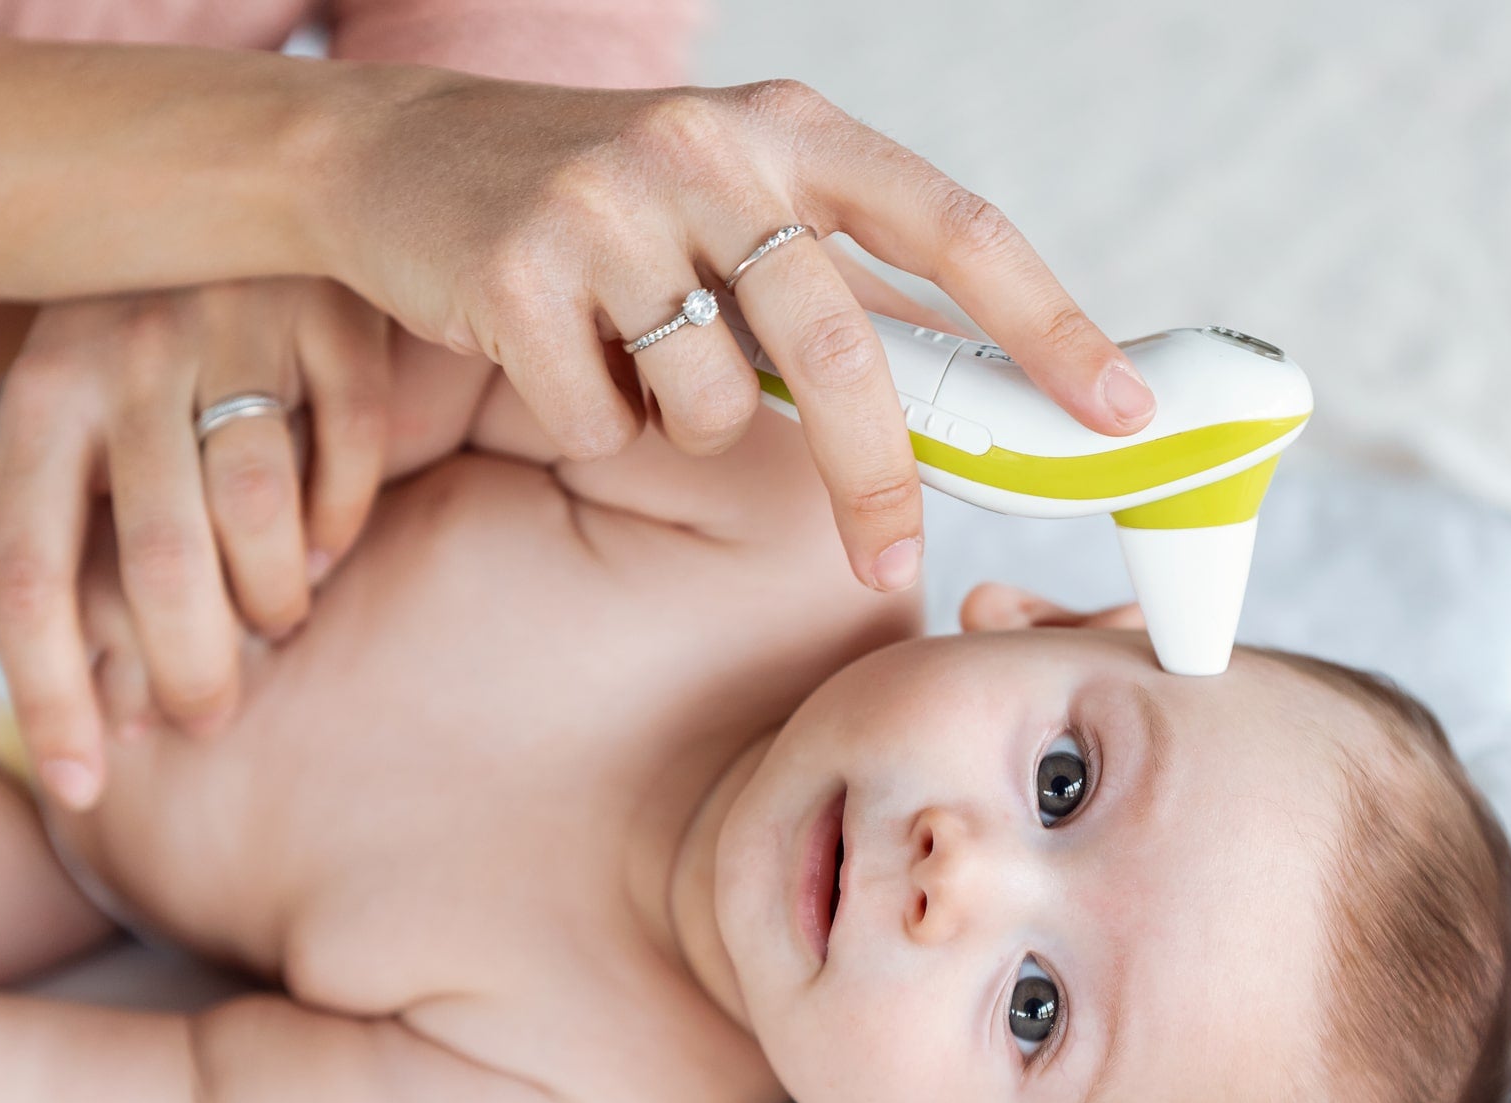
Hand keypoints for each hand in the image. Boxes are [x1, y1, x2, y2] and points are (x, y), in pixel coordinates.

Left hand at [0, 277, 389, 808]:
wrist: (229, 169)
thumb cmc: (140, 343)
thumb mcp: (80, 428)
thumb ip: (90, 555)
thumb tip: (115, 718)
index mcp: (39, 397)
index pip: (30, 580)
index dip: (52, 700)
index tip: (86, 787)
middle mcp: (125, 358)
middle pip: (160, 564)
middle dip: (192, 671)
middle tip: (210, 717)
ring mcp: (233, 328)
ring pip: (261, 514)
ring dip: (275, 598)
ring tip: (276, 620)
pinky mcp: (330, 313)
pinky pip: (349, 451)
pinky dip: (341, 522)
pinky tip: (324, 547)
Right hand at [323, 74, 1155, 594]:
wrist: (392, 154)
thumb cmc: (600, 200)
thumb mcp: (733, 202)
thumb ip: (842, 280)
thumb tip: (974, 380)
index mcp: (791, 130)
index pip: (953, 226)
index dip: (1046, 324)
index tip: (1119, 411)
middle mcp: (710, 148)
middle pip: (839, 349)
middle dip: (873, 480)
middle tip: (891, 565)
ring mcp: (610, 202)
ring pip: (712, 402)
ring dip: (682, 422)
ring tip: (627, 358)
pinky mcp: (518, 268)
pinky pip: (602, 425)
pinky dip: (591, 425)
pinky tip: (553, 358)